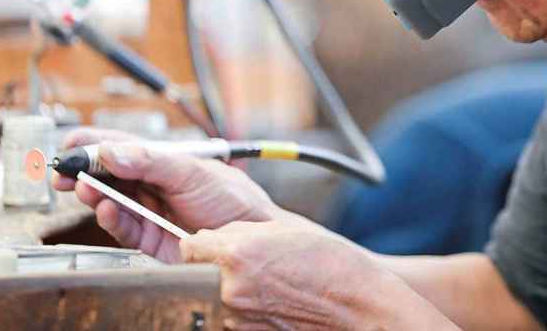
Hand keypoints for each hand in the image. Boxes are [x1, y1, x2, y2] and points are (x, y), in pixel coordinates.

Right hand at [53, 128, 279, 263]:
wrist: (253, 235)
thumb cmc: (233, 198)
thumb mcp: (194, 170)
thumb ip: (152, 161)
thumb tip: (112, 152)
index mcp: (164, 161)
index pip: (122, 148)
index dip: (94, 144)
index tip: (71, 143)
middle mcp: (153, 185)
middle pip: (109, 175)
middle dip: (84, 171)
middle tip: (64, 171)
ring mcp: (150, 211)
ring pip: (111, 201)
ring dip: (94, 194)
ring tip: (84, 189)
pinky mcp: (150, 239)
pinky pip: (123, 228)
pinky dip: (110, 219)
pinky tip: (105, 210)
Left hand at [180, 219, 459, 329]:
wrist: (357, 306)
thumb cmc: (329, 265)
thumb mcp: (281, 230)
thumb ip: (237, 232)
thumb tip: (208, 237)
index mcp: (237, 257)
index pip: (189, 245)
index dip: (204, 240)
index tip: (216, 240)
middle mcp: (229, 290)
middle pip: (196, 270)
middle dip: (214, 262)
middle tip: (247, 259)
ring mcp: (235, 317)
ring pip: (213, 291)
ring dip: (228, 282)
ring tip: (266, 277)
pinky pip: (229, 310)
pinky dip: (241, 301)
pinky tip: (269, 294)